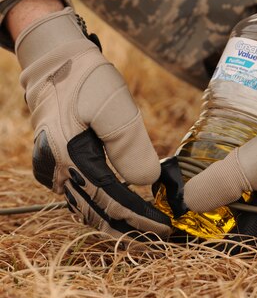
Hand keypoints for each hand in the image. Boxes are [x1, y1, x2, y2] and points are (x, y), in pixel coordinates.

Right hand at [16, 7, 170, 239]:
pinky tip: (119, 207)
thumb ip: (130, 147)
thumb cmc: (86, 79)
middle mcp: (56, 171)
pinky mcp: (54, 162)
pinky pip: (78, 195)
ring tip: (143, 228)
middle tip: (158, 237)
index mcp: (70, 159)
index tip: (165, 228)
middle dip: (128, 229)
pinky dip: (100, 206)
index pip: (111, 202)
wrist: (55, 60)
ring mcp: (52, 169)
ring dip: (114, 221)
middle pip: (95, 214)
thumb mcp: (115, 107)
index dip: (140, 219)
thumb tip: (145, 183)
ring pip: (84, 208)